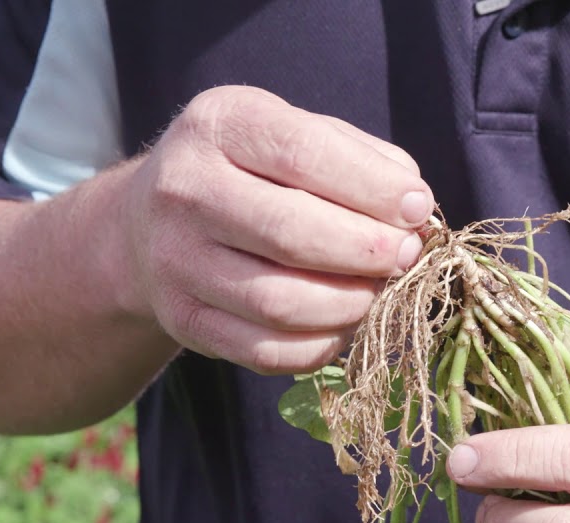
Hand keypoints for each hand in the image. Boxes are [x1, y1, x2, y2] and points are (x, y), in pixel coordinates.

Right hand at [121, 85, 432, 372]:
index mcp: (220, 126)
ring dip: (352, 303)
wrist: (151, 222)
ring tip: (379, 288)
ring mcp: (175, 261)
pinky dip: (324, 344)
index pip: (302, 155)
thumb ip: (363, 159)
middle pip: (291, 234)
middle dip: (368, 251)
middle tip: (406, 255)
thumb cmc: (256, 172)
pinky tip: (346, 321)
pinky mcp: (183, 320)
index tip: (418, 207)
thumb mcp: (299, 134)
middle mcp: (184, 190)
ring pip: (281, 302)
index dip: (373, 188)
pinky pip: (268, 350)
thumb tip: (415, 209)